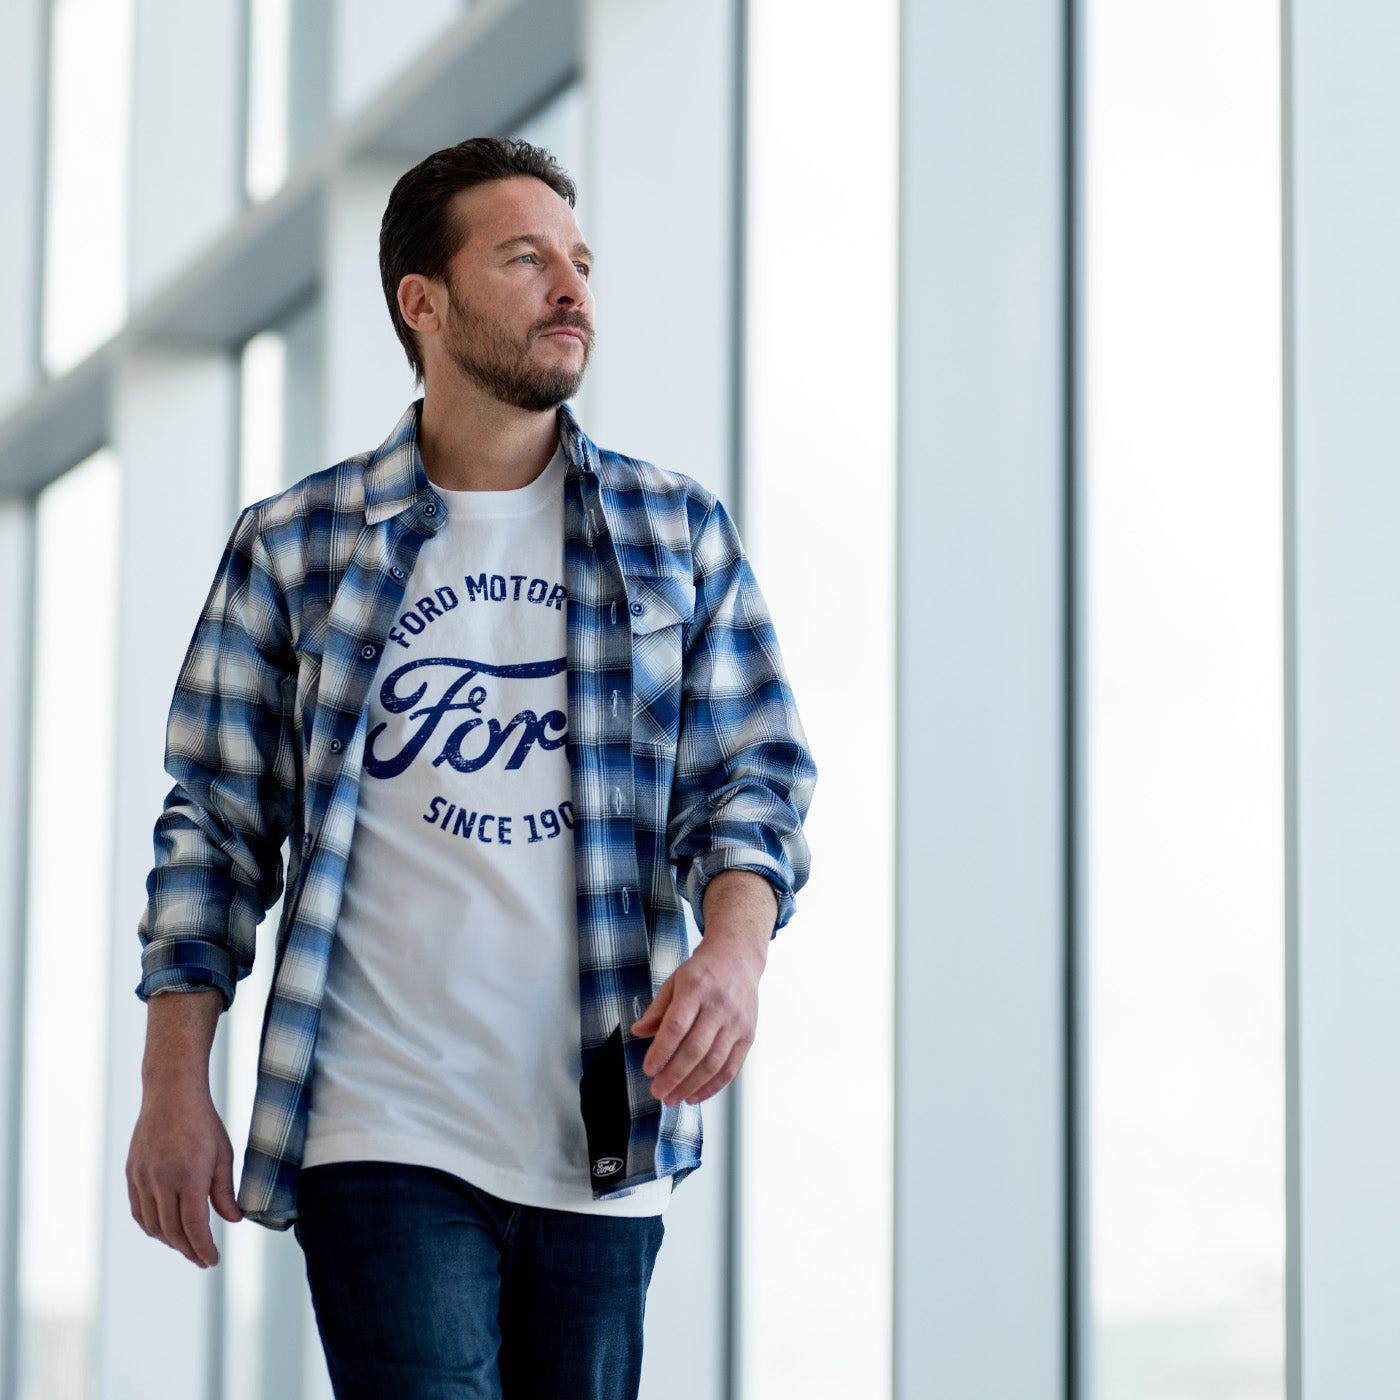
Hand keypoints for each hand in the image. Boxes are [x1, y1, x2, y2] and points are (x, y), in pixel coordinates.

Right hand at [126, 990, 241, 1266]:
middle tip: (202, 1258)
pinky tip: (164, 1228)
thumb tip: (233, 1220)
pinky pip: (138, 1211)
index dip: (203, 1249)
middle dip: (188, 1250)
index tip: (212, 1260)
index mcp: (188, 1177)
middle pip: (172, 1232)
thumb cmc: (203, 1122)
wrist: (171, 1094)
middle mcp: (161, 1182)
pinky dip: (151, 1226)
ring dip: (170, 1241)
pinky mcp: (132, 1174)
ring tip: (187, 1245)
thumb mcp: (224, 1154)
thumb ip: (225, 1191)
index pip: (194, 1227)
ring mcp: (142, 1179)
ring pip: (152, 1226)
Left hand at [631, 871, 775, 1105]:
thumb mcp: (674, 981)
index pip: (677, 1025)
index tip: (648, 1069)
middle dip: (674, 1075)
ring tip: (673, 1098)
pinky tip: (695, 1095)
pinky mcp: (748, 1034)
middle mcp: (720, 1005)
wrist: (738, 958)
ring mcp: (737, 1021)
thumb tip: (638, 1032)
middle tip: (658, 1091)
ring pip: (714, 1062)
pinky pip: (731, 1067)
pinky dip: (713, 1086)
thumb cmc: (703, 971)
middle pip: (696, 1048)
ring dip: (691, 1085)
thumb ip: (657, 1009)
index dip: (662, 1051)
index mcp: (697, 987)